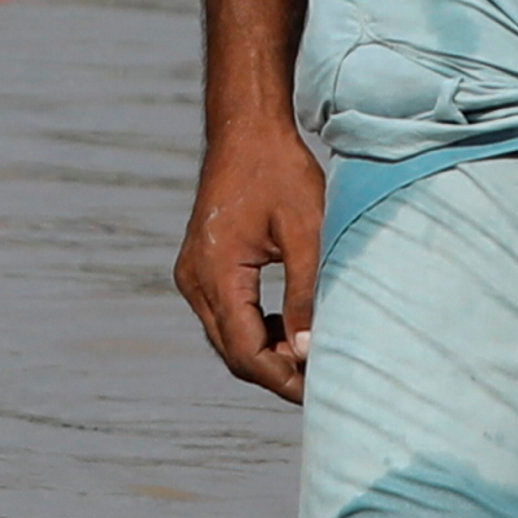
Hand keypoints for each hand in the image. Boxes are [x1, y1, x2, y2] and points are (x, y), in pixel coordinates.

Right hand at [172, 0, 319, 399]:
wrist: (246, 130)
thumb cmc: (281, 173)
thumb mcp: (306, 232)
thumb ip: (307, 295)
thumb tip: (310, 354)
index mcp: (216, 274)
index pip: (246, 351)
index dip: (284, 377)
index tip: (323, 387)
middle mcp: (194, 281)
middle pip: (233, 352)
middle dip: (277, 372)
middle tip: (324, 380)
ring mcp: (193, 275)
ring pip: (228, 338)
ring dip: (267, 353)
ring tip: (312, 355)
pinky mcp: (201, 268)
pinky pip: (226, 317)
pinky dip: (258, 331)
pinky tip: (292, 327)